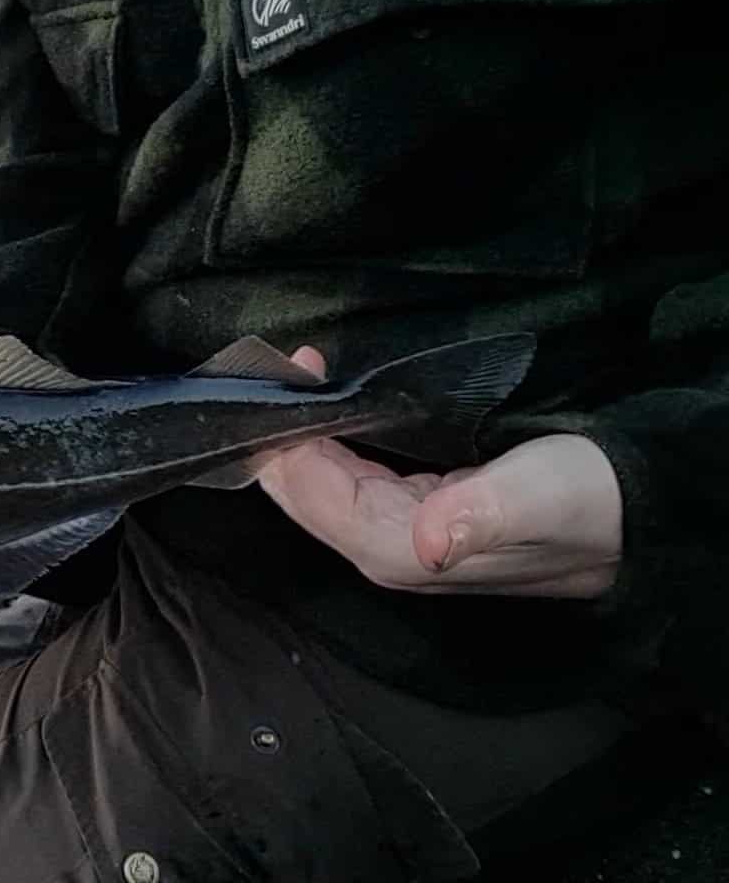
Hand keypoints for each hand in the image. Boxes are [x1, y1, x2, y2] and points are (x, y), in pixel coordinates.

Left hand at [256, 348, 622, 598]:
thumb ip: (482, 516)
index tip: (286, 378)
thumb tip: (429, 540)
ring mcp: (400, 535)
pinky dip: (329, 442)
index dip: (288, 440)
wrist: (639, 517)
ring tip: (293, 377)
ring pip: (321, 486)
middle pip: (303, 494)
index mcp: (401, 551)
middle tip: (279, 367)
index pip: (311, 497)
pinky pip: (348, 479)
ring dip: (301, 436)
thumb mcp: (541, 496)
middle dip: (281, 435)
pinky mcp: (417, 516)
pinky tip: (325, 407)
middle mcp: (388, 550)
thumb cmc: (591, 501)